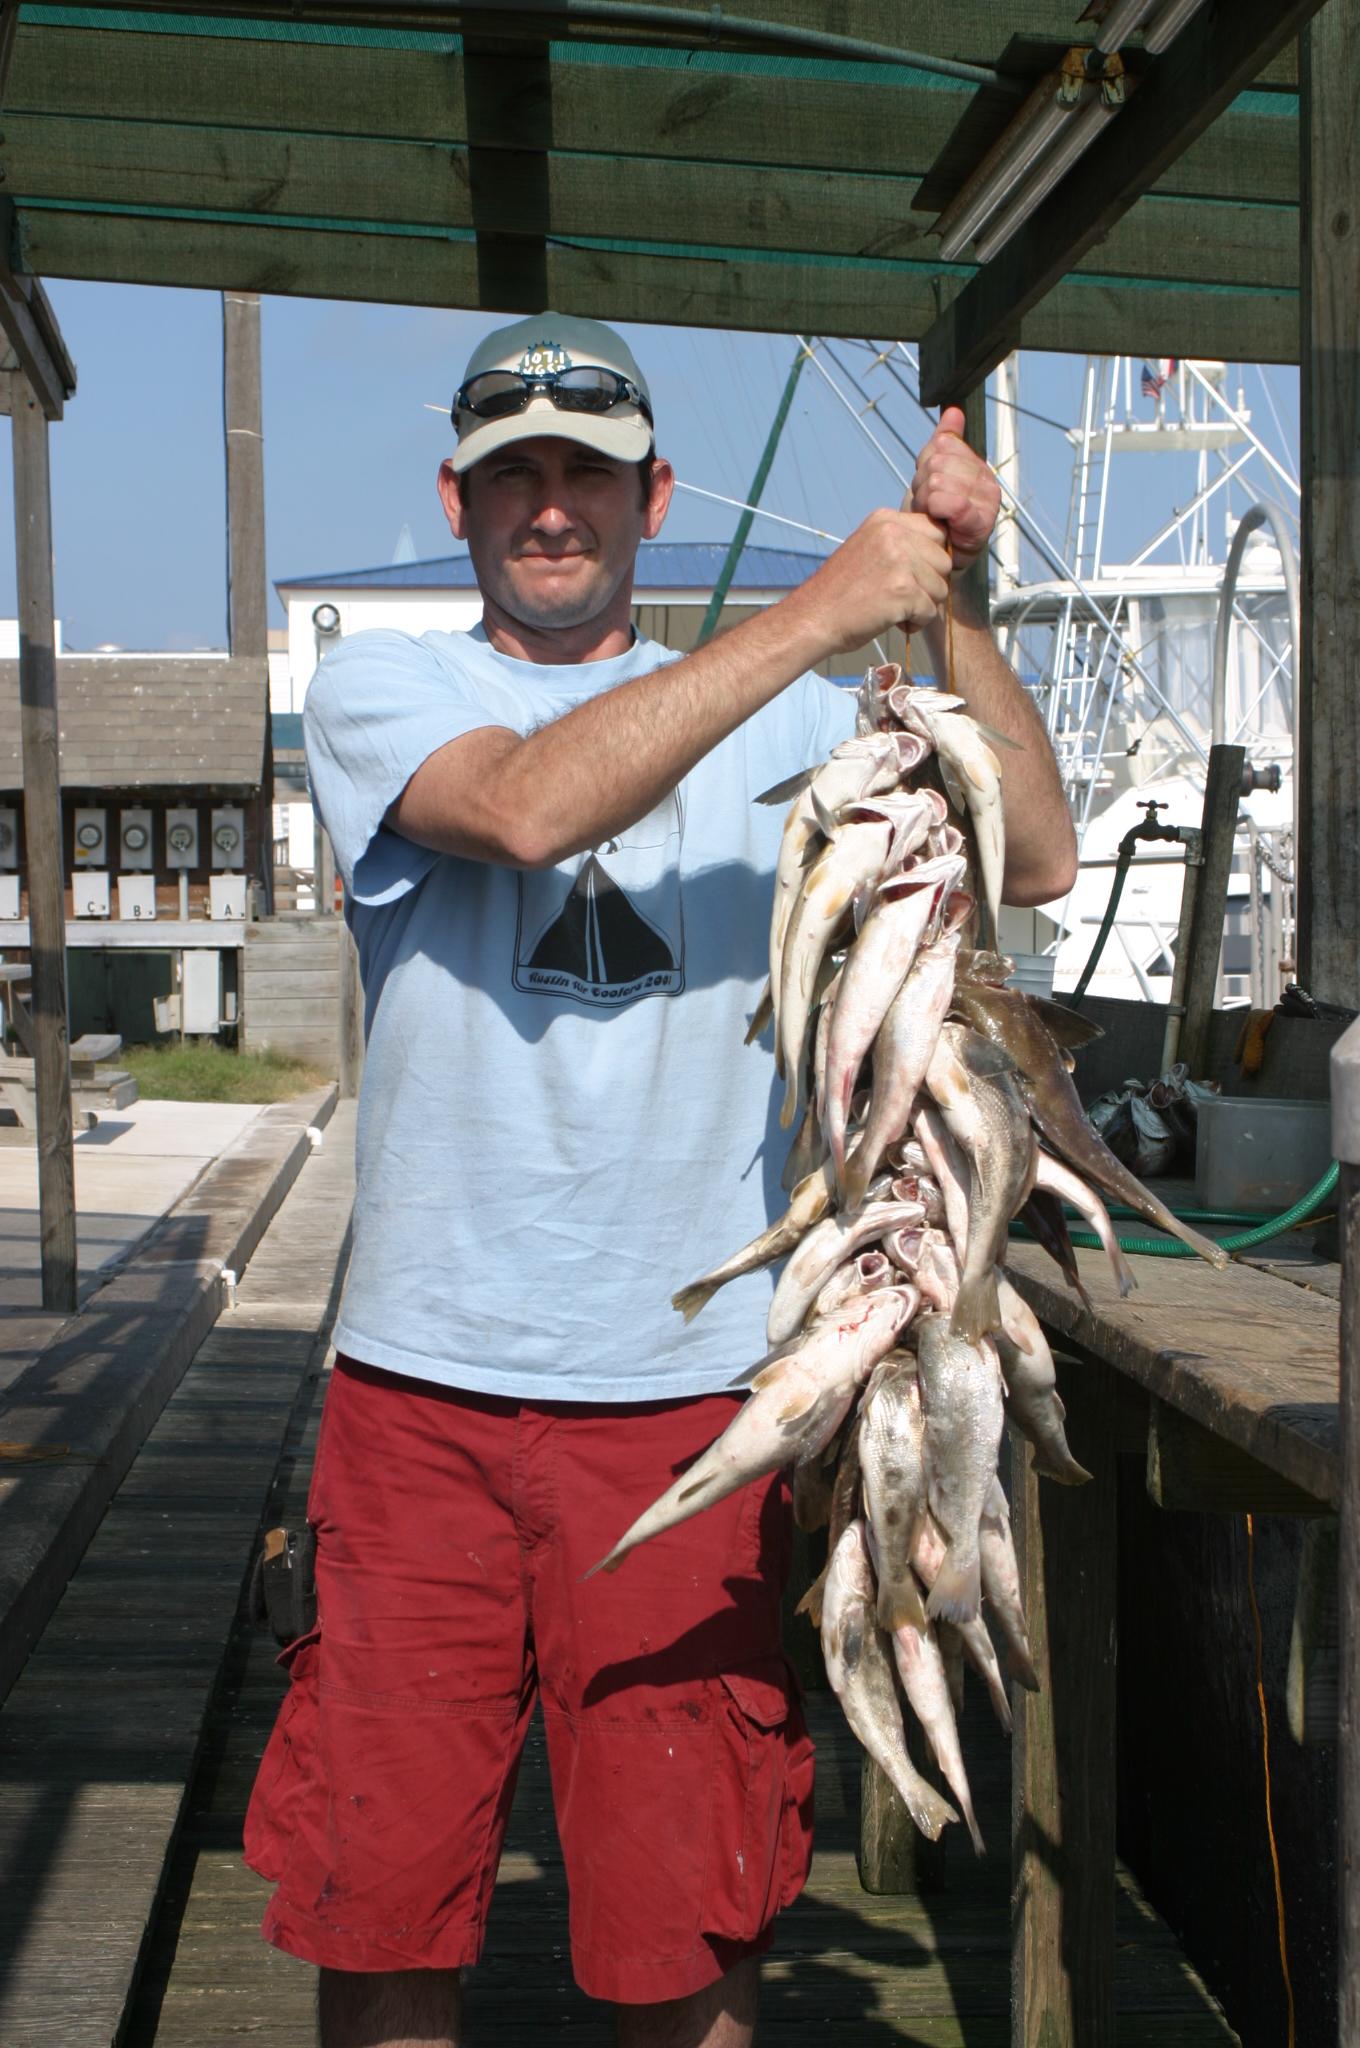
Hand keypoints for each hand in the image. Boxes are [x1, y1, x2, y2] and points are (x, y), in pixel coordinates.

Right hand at [789, 507, 952, 656]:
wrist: (813, 618)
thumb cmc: (839, 592)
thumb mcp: (868, 548)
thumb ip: (900, 543)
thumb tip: (941, 553)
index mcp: (886, 520)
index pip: (937, 532)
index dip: (930, 559)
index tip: (912, 575)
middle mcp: (894, 533)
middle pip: (944, 560)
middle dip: (930, 583)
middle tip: (901, 596)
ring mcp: (900, 561)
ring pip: (941, 588)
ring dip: (923, 605)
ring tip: (893, 609)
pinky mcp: (904, 590)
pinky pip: (931, 611)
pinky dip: (916, 623)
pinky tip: (892, 621)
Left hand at [911, 405, 1000, 572]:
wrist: (935, 557)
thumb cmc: (933, 518)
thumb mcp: (932, 474)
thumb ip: (945, 442)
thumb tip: (953, 411)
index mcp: (975, 462)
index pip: (940, 445)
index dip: (924, 467)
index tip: (927, 487)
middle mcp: (986, 478)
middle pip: (937, 463)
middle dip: (922, 487)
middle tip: (929, 507)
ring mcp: (987, 500)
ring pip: (938, 482)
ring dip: (926, 503)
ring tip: (934, 517)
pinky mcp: (982, 522)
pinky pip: (952, 503)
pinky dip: (938, 513)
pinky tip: (942, 524)